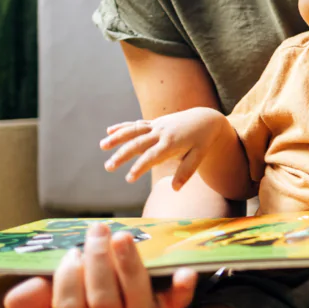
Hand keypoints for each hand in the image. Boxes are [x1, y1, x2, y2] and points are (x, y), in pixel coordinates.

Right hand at [3, 222, 196, 307]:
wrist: (140, 264)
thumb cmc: (99, 271)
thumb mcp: (72, 275)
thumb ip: (45, 287)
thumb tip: (11, 302)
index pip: (71, 307)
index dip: (69, 280)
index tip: (71, 252)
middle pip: (102, 302)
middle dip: (98, 264)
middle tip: (98, 230)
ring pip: (135, 301)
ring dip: (128, 267)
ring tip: (122, 236)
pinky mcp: (168, 305)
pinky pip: (177, 303)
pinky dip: (182, 289)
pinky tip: (185, 271)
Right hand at [101, 108, 227, 189]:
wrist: (206, 119)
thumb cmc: (202, 140)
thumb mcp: (199, 156)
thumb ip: (186, 172)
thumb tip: (175, 189)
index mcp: (172, 143)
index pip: (152, 157)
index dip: (140, 167)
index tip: (128, 178)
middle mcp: (161, 133)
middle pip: (138, 144)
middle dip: (122, 155)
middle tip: (108, 167)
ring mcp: (157, 126)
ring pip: (134, 131)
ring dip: (117, 137)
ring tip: (102, 146)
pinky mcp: (155, 122)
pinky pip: (137, 124)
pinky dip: (123, 127)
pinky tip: (109, 131)